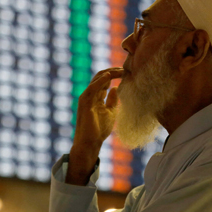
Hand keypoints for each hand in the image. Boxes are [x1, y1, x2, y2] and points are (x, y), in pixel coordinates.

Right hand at [66, 67, 122, 184]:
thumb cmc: (99, 130)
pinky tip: (109, 76)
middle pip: (101, 77)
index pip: (105, 80)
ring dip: (109, 73)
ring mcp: (86, 97)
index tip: (127, 71)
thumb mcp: (110, 112)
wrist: (90, 142)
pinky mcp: (84, 102)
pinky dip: (101, 81)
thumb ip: (112, 100)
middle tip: (126, 68)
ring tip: (121, 70)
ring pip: (97, 79)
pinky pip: (93, 88)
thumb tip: (116, 88)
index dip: (115, 74)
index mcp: (96, 97)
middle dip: (113, 71)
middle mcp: (90, 94)